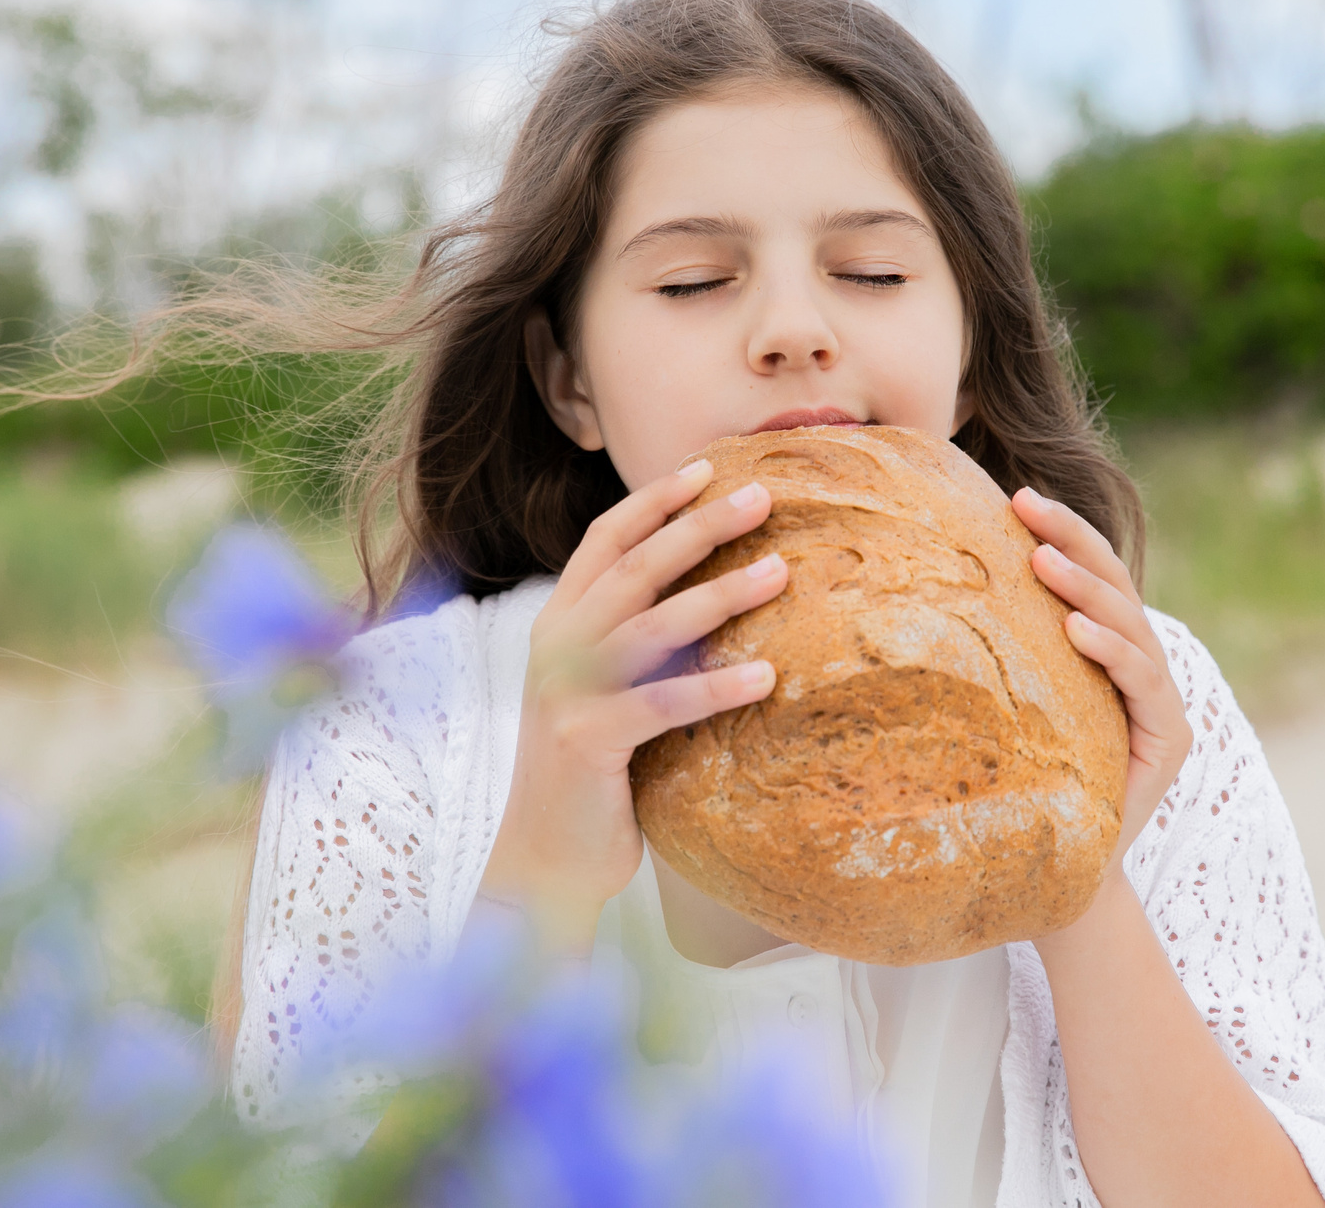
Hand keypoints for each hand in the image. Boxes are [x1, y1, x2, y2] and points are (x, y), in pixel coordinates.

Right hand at [477, 459, 787, 948]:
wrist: (545, 857)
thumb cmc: (596, 768)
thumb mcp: (606, 688)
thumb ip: (637, 639)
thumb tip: (717, 593)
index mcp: (561, 623)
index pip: (606, 540)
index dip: (654, 500)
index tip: (709, 467)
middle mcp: (558, 646)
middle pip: (636, 568)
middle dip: (700, 526)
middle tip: (762, 498)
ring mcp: (569, 692)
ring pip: (652, 626)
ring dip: (720, 594)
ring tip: (779, 572)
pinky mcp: (588, 741)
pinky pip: (662, 704)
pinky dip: (715, 686)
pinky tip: (766, 677)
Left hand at [1013, 487, 1191, 879]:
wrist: (1062, 875)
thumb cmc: (1024, 787)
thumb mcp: (1006, 707)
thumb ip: (1000, 654)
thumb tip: (928, 591)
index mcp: (1105, 651)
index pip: (1088, 574)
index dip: (1060, 532)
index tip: (1012, 496)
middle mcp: (1140, 666)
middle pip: (1112, 583)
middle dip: (1070, 537)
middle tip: (1024, 503)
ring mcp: (1161, 701)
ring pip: (1128, 622)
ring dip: (1084, 586)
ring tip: (1041, 560)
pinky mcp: (1171, 738)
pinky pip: (1143, 680)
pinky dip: (1110, 649)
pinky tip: (1076, 630)